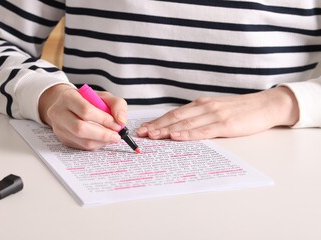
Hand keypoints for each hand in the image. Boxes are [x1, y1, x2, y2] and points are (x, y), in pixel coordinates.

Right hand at [39, 84, 127, 149]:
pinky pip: (82, 146)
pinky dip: (96, 144)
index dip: (104, 120)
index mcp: (68, 97)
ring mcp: (59, 128)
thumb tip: (121, 121)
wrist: (67, 105)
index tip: (117, 124)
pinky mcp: (63, 139)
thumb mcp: (103, 96)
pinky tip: (102, 140)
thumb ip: (117, 104)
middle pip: (81, 128)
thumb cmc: (86, 100)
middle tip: (116, 136)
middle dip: (103, 134)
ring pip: (81, 140)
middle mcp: (59, 113)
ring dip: (101, 142)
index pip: (86, 111)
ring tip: (111, 137)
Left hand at [137, 87, 298, 139]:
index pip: (175, 113)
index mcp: (201, 104)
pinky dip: (188, 134)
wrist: (265, 105)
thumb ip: (200, 115)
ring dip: (167, 130)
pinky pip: (204, 130)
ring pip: (186, 123)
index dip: (158, 121)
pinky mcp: (226, 124)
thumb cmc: (240, 109)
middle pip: (176, 117)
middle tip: (141, 133)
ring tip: (153, 136)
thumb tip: (181, 126)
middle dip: (157, 126)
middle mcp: (205, 107)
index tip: (144, 128)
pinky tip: (177, 137)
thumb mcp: (216, 109)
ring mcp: (215, 115)